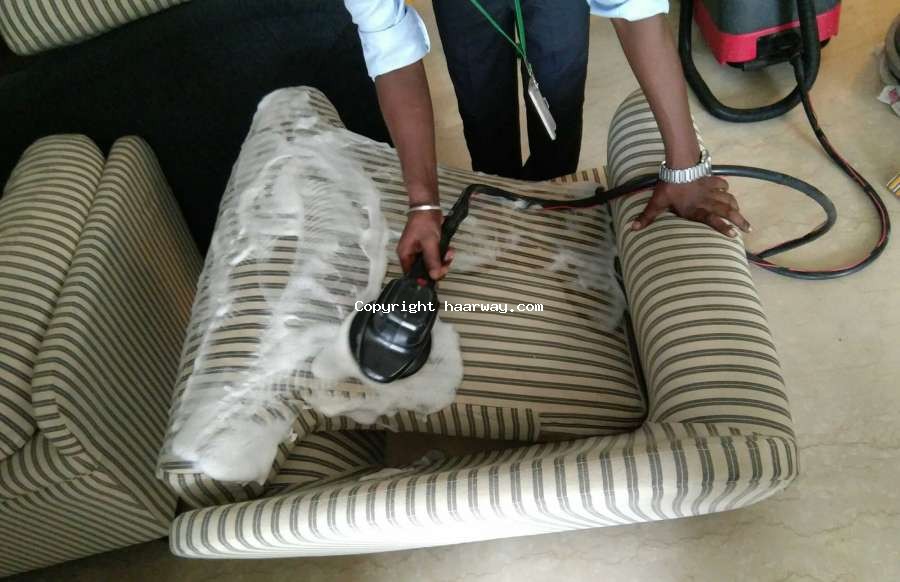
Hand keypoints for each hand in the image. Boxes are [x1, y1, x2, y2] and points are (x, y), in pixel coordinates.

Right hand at [397, 211, 453, 279]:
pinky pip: (435, 255)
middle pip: (423, 270)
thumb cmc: (424, 221)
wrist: (429, 206)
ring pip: (432, 263)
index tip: (435, 278)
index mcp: (405, 254)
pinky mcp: (427, 246)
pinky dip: (443, 254)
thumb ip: (432, 260)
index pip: (412, 274)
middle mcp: (411, 254)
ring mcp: (419, 250)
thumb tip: (435, 276)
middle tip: (446, 264)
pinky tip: (449, 249)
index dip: (423, 279)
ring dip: (442, 260)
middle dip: (437, 267)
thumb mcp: (429, 242)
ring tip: (449, 253)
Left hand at [631, 176, 751, 236]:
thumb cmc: (668, 186)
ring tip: (741, 214)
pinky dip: (726, 188)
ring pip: (727, 199)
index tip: (734, 235)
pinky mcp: (710, 180)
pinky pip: (722, 184)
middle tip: (749, 228)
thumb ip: (647, 216)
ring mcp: (710, 190)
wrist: (679, 164)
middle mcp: (706, 202)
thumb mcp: (657, 202)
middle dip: (739, 220)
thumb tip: (633, 228)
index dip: (723, 227)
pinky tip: (728, 191)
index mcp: (694, 210)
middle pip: (726, 211)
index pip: (711, 221)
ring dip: (735, 207)